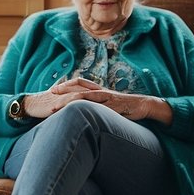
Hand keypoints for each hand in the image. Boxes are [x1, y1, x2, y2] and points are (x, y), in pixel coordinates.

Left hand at [24, 77, 170, 123]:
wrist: (145, 105)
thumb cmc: (126, 107)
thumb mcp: (109, 105)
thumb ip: (98, 105)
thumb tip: (86, 110)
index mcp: (100, 90)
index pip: (80, 83)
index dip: (66, 85)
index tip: (52, 89)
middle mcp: (101, 91)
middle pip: (78, 88)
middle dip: (63, 91)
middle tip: (49, 94)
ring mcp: (106, 98)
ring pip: (84, 97)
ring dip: (68, 101)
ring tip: (55, 107)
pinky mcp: (112, 105)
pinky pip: (96, 107)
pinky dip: (85, 108)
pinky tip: (76, 111)